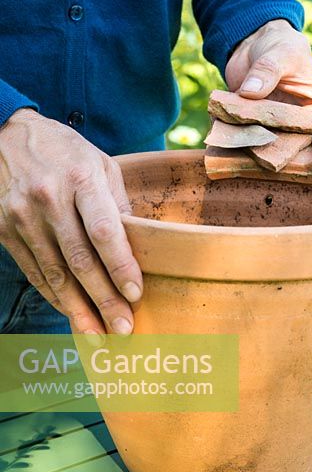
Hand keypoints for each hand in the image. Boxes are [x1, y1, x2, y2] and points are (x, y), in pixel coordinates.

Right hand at [0, 109, 142, 334]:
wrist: (6, 137)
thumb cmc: (65, 151)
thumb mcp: (100, 163)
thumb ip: (119, 204)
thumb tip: (138, 245)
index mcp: (80, 179)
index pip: (104, 230)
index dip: (120, 265)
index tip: (136, 293)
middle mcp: (49, 199)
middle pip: (80, 259)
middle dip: (103, 299)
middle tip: (123, 328)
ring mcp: (23, 217)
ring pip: (55, 273)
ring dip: (78, 309)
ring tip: (98, 335)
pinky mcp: (5, 230)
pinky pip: (35, 272)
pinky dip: (54, 296)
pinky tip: (72, 313)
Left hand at [225, 19, 311, 162]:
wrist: (254, 44)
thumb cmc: (280, 45)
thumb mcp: (280, 53)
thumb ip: (267, 71)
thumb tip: (249, 92)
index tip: (290, 162)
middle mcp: (310, 129)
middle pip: (303, 162)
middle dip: (282, 166)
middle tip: (258, 163)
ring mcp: (284, 134)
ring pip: (275, 160)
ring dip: (257, 161)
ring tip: (238, 156)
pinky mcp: (261, 134)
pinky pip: (252, 150)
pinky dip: (239, 150)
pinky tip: (225, 146)